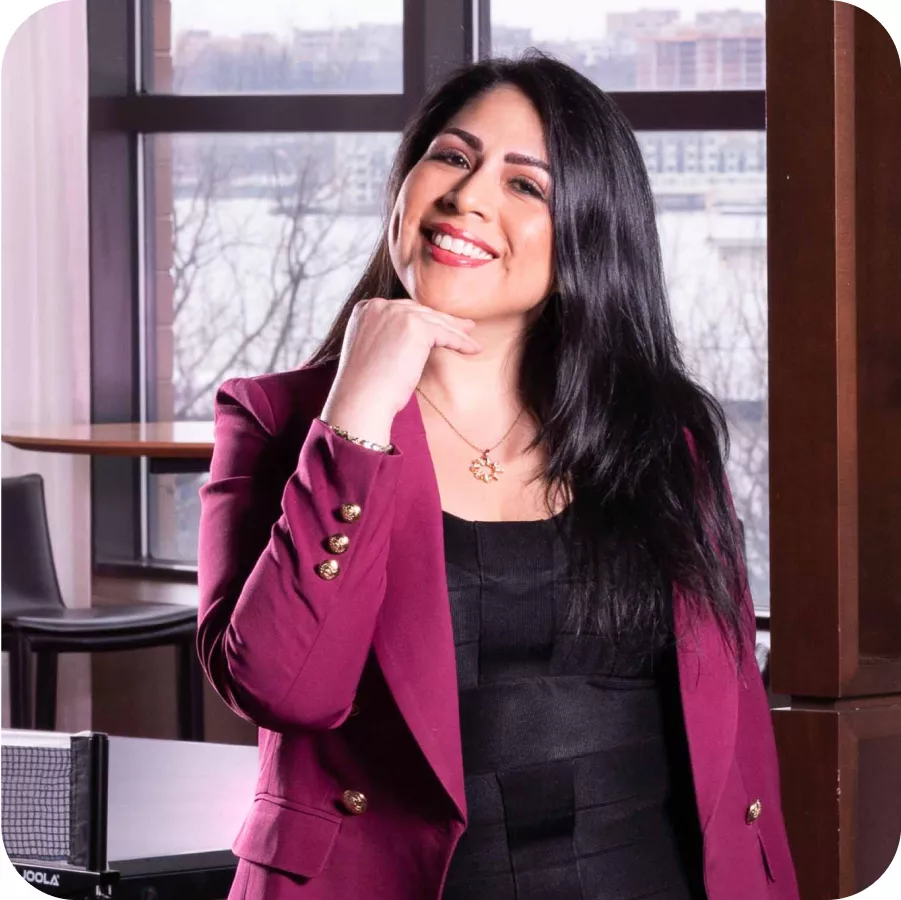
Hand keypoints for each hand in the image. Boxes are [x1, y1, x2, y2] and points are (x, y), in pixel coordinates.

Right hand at [319, 298, 481, 444]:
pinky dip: (461, 343)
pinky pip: (445, 334)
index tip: (438, 325)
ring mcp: (397, 314)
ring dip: (457, 332)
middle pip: (421, 312)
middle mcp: (380, 306)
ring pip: (435, 322)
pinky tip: (472, 350)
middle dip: (443, 321)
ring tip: (472, 340)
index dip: (424, 319)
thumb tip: (408, 341)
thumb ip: (384, 337)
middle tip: (464, 328)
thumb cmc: (364, 386)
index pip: (403, 310)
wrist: (361, 399)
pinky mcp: (415, 327)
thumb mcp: (370, 351)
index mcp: (366, 309)